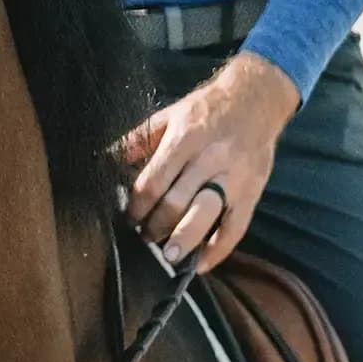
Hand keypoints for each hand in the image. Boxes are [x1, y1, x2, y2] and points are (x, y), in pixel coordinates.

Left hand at [118, 52, 301, 274]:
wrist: (256, 98)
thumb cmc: (206, 109)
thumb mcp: (169, 115)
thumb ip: (139, 140)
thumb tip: (106, 161)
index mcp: (185, 138)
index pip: (154, 181)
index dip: (137, 206)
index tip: (129, 218)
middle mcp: (210, 159)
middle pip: (176, 202)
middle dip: (155, 226)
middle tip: (144, 237)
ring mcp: (233, 177)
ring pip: (205, 215)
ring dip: (183, 240)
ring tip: (168, 257)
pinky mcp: (252, 191)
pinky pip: (236, 227)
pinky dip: (219, 250)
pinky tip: (202, 264)